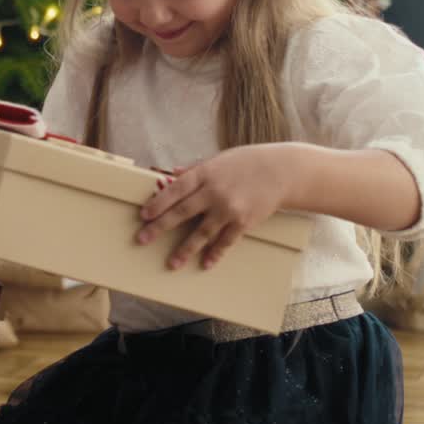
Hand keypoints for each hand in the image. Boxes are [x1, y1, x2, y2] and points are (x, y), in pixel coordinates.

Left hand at [135, 143, 303, 270]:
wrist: (281, 171)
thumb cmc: (246, 162)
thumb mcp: (218, 159)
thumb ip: (194, 169)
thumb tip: (171, 174)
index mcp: (205, 173)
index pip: (175, 189)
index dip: (158, 203)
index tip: (143, 215)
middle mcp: (215, 191)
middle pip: (182, 212)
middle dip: (160, 227)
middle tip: (142, 239)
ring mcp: (229, 208)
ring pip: (202, 232)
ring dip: (185, 249)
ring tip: (172, 263)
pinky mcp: (243, 222)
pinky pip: (225, 241)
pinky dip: (215, 253)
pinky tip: (205, 263)